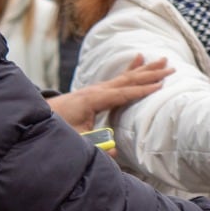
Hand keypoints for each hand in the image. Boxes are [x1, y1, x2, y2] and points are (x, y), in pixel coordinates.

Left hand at [48, 55, 172, 133]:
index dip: (142, 90)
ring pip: (126, 76)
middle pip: (129, 79)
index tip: (160, 86)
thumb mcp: (75, 139)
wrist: (38, 116)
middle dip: (151, 73)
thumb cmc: (57, 127)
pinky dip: (132, 67)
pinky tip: (139, 57)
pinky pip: (119, 77)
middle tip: (170, 68)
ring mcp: (97, 87)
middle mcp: (97, 89)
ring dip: (146, 68)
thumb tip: (114, 153)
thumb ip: (94, 144)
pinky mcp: (97, 90)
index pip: (123, 93)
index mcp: (93, 99)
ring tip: (163, 59)